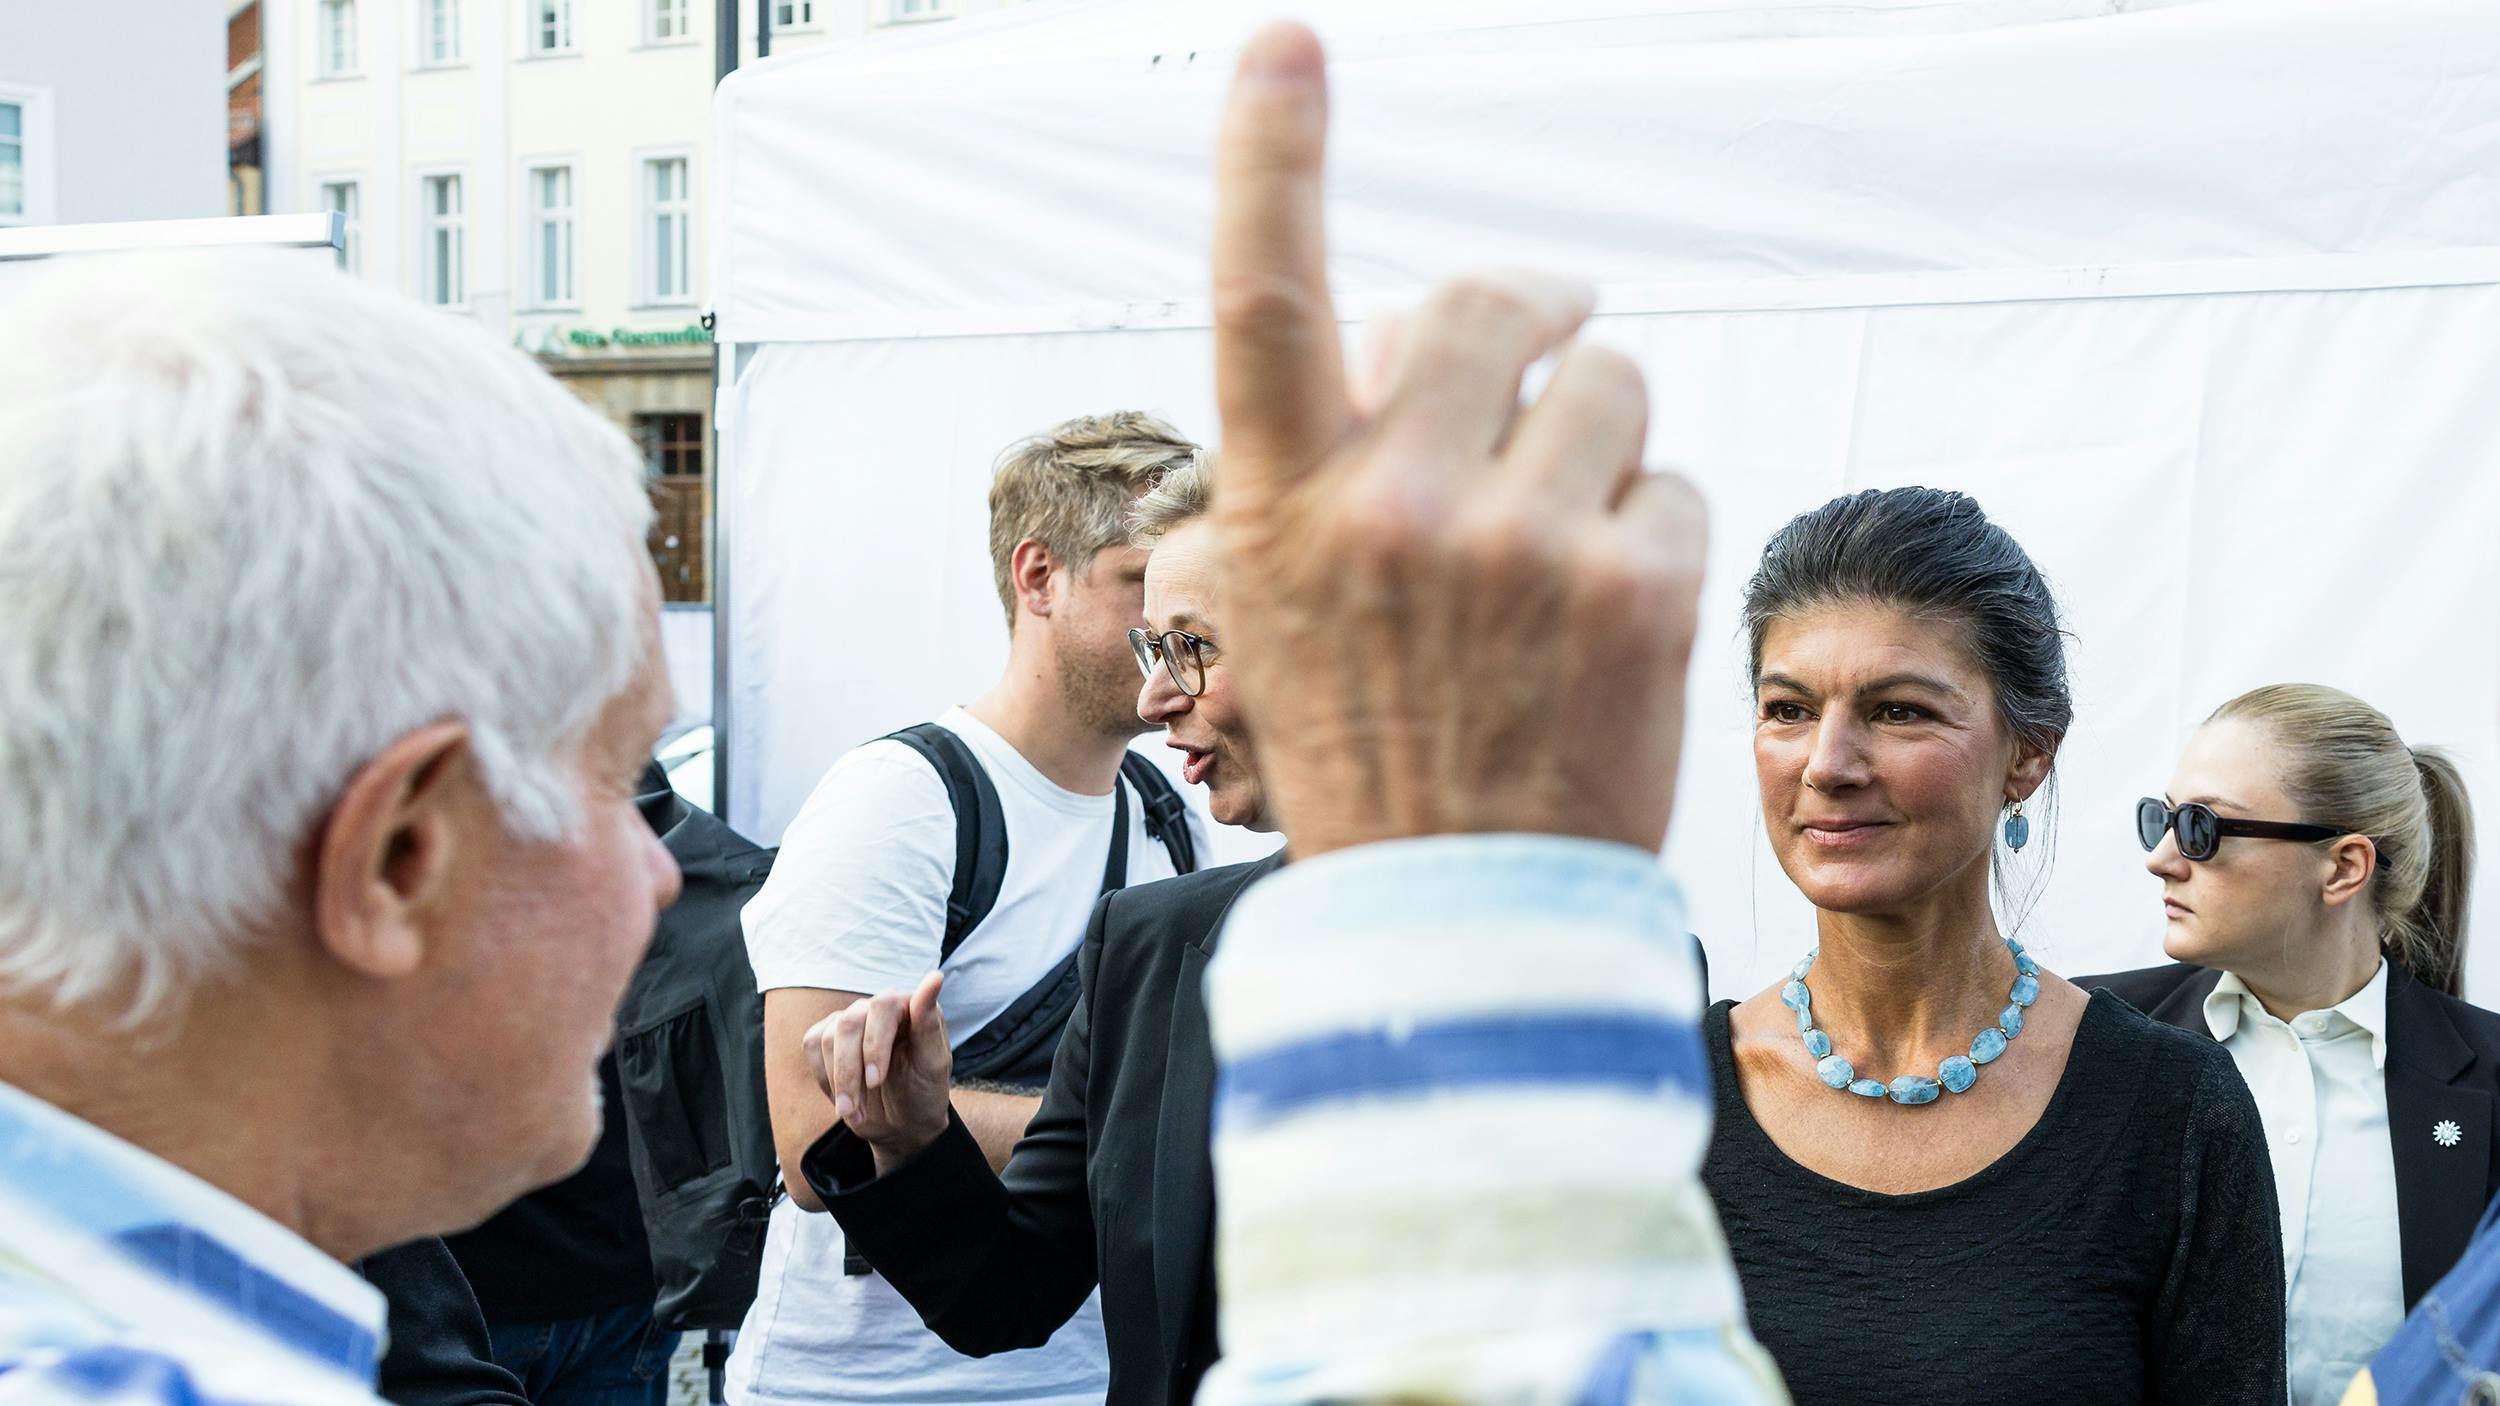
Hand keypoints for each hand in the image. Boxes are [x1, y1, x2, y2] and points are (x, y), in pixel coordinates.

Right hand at [802, 971, 952, 1171]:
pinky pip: (812, 1047)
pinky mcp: (827, 1036)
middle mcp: (876, 1007)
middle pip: (848, 1024)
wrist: (903, 1122)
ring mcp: (851, 1019)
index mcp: (907, 1005)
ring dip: (839, 1083)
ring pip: (827, 1039)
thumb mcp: (933, 1063)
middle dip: (851, 1072)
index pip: (882, 1006)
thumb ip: (930, 1022)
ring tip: (855, 1112)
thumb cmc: (924, 1089)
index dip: (874, 1045)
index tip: (875, 1080)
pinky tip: (844, 1098)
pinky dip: (825, 1079)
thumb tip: (935, 977)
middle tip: (860, 1109)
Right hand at [1209, 24, 1707, 857]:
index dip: (1273, 158)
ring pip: (1608, 381)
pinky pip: (1668, 481)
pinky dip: (1647, 538)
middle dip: (1537, 313)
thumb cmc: (1374, 746)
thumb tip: (1442, 328)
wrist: (1459, 920)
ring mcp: (1518, 543)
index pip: (1264, 297)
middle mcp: (1391, 505)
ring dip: (1598, 443)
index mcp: (1282, 505)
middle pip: (1495, 300)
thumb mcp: (1297, 602)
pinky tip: (1605, 631)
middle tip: (1553, 342)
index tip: (1285, 48)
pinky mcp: (1633, 585)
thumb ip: (1344, 458)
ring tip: (1561, 556)